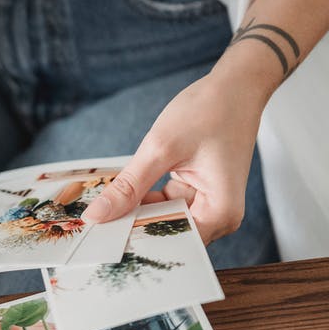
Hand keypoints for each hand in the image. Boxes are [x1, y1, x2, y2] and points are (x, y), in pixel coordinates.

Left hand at [80, 66, 273, 243]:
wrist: (236, 85)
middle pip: (166, 234)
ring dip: (134, 213)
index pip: (172, 243)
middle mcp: (217, 215)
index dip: (135, 243)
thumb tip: (96, 215)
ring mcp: (206, 204)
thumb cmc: (210, 110)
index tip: (100, 243)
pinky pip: (163, 205)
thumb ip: (129, 186)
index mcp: (220, 212)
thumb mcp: (161, 148)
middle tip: (92, 228)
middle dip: (131, 228)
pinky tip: (118, 195)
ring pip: (161, 220)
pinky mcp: (194, 191)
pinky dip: (142, 199)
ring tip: (100, 213)